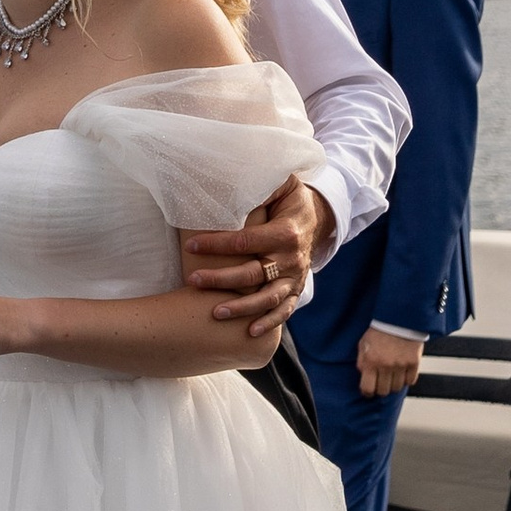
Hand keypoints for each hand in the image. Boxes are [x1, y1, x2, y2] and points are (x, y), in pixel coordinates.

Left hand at [184, 172, 330, 340]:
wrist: (319, 219)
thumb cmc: (290, 200)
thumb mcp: (282, 184)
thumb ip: (262, 183)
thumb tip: (234, 177)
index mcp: (285, 232)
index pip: (245, 241)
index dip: (217, 244)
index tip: (192, 245)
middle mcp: (291, 258)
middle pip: (252, 274)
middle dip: (221, 279)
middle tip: (193, 280)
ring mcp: (294, 277)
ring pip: (267, 298)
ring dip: (242, 308)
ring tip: (215, 313)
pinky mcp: (296, 289)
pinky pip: (284, 310)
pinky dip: (270, 323)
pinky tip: (251, 333)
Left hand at [356, 326, 426, 399]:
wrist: (399, 318)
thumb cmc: (380, 330)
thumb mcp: (363, 345)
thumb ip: (362, 362)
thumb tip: (364, 377)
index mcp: (371, 361)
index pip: (367, 388)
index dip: (367, 392)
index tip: (369, 391)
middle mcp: (385, 366)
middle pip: (383, 391)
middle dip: (380, 390)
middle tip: (381, 384)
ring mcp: (400, 365)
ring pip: (397, 388)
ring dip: (394, 385)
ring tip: (392, 378)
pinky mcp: (414, 363)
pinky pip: (410, 381)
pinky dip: (406, 380)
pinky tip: (403, 374)